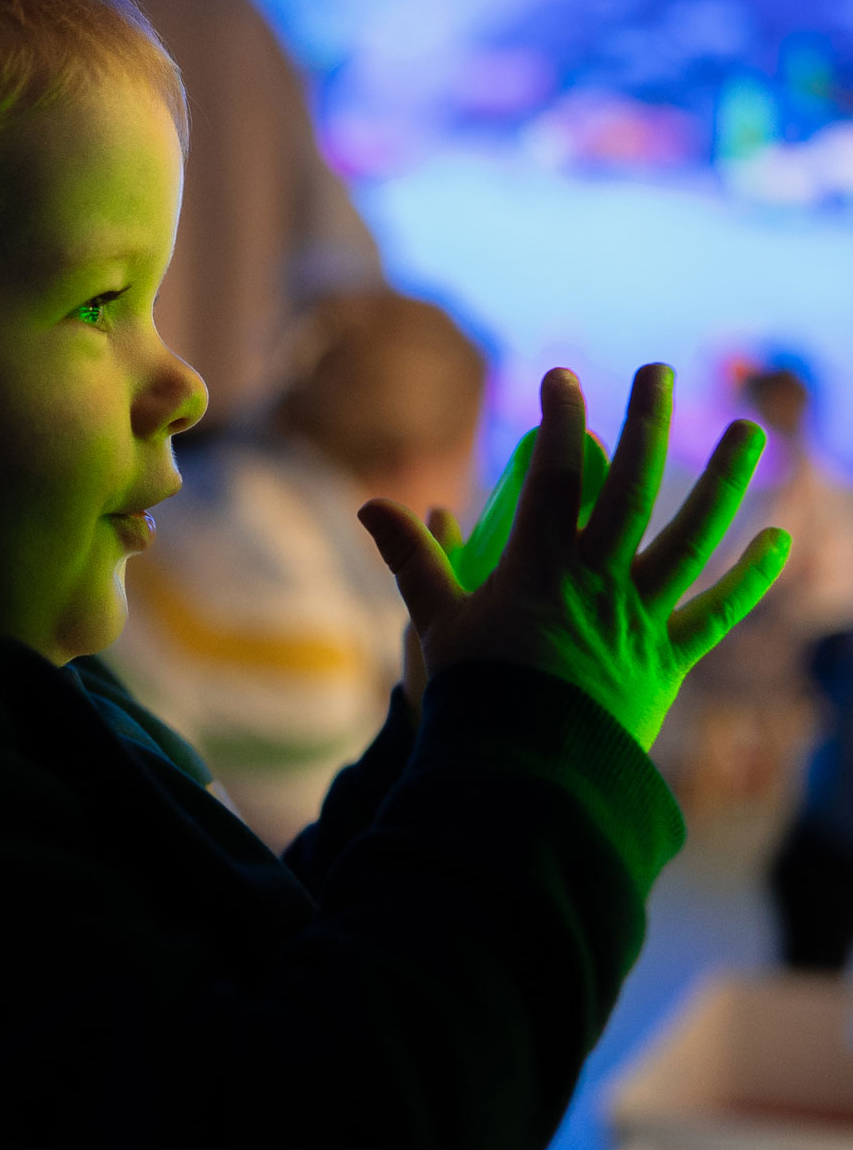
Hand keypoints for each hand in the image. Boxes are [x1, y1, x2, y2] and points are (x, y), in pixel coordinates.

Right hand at [360, 365, 790, 747]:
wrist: (524, 776)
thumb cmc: (473, 697)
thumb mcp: (435, 622)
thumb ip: (412, 558)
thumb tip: (371, 505)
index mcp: (537, 570)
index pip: (553, 477)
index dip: (558, 421)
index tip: (562, 379)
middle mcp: (597, 584)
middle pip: (631, 490)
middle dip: (646, 425)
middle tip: (659, 373)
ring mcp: (639, 619)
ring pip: (690, 540)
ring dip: (725, 483)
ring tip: (753, 432)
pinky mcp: (666, 659)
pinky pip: (716, 615)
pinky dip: (749, 580)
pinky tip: (777, 541)